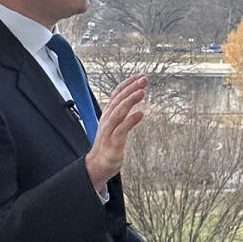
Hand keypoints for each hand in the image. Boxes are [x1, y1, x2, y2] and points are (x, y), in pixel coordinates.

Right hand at [85, 74, 146, 190]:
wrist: (97, 165)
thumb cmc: (108, 144)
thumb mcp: (114, 125)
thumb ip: (121, 112)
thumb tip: (131, 99)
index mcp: (108, 114)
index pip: (117, 94)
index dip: (127, 84)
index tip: (139, 76)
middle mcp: (107, 120)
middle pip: (118, 100)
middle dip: (131, 88)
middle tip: (144, 79)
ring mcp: (109, 131)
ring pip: (118, 112)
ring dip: (130, 100)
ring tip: (142, 91)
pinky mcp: (113, 142)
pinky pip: (121, 129)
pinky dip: (130, 120)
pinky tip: (140, 114)